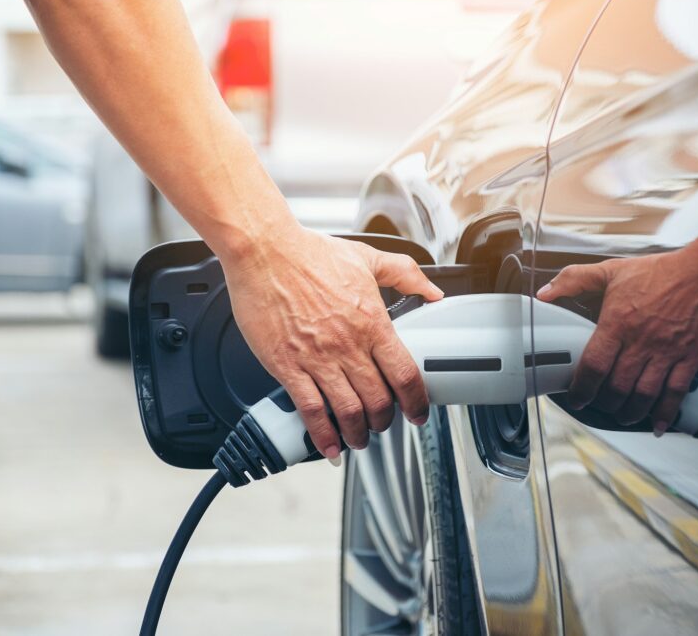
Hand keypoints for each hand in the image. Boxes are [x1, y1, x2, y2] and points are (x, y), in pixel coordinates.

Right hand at [222, 227, 443, 460]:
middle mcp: (348, 345)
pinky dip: (322, 435)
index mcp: (372, 322)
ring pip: (348, 412)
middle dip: (385, 422)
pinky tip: (328, 446)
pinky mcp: (287, 366)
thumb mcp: (368, 257)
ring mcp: (317, 359)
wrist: (265, 251)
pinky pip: (310, 410)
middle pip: (379, 401)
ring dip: (357, 434)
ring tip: (358, 439)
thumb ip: (406, 274)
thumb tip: (432, 291)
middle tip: (382, 426)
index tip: (417, 413)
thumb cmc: (309, 253)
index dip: (416, 402)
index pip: (405, 374)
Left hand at [537, 246, 697, 433]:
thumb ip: (575, 279)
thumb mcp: (613, 270)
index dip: (581, 388)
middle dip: (606, 404)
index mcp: (618, 322)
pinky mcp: (691, 358)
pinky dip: (666, 413)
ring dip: (631, 412)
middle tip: (601, 406)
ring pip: (644, 395)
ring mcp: (667, 352)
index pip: (593, 365)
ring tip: (624, 415)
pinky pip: (676, 393)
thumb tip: (545, 291)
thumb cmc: (663, 270)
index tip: (577, 398)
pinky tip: (659, 424)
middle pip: (617, 387)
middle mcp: (641, 341)